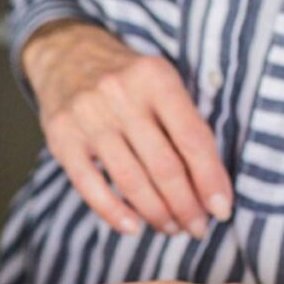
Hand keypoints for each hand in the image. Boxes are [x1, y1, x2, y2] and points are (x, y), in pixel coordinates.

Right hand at [21, 20, 232, 237]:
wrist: (67, 54)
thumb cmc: (127, 79)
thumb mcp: (162, 83)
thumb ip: (185, 124)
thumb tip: (210, 187)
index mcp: (156, 78)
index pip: (192, 139)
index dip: (211, 180)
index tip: (221, 210)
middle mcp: (121, 95)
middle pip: (163, 166)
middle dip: (186, 206)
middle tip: (197, 228)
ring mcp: (88, 117)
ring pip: (131, 181)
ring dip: (156, 213)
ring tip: (171, 228)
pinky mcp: (61, 138)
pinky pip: (90, 186)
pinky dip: (114, 213)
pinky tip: (133, 227)